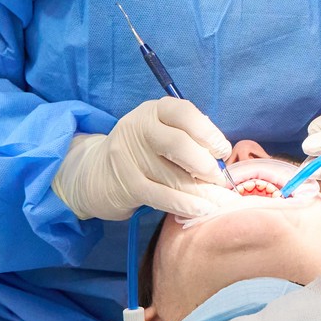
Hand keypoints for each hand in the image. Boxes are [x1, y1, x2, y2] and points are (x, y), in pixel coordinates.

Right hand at [52, 97, 234, 220]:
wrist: (97, 172)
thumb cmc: (145, 151)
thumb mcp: (163, 132)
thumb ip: (190, 137)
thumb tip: (222, 158)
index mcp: (155, 110)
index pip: (184, 113)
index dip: (209, 133)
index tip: (223, 151)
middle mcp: (139, 128)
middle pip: (179, 145)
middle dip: (206, 164)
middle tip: (220, 179)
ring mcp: (129, 156)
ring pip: (173, 176)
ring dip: (203, 192)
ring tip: (221, 201)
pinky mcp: (126, 184)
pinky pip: (162, 196)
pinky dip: (186, 204)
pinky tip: (203, 210)